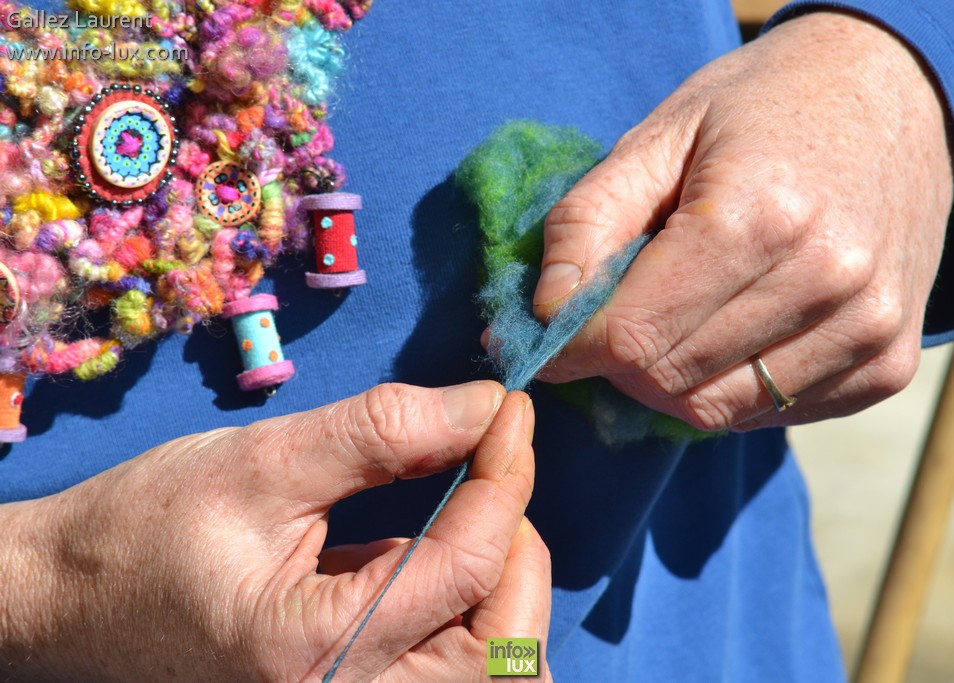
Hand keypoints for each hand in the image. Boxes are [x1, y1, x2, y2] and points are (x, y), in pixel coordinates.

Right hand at [0, 383, 550, 681]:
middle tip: (497, 464)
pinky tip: (444, 537)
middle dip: (518, 546)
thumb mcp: (260, 464)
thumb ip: (379, 433)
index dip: (504, 478)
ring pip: (491, 665)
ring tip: (476, 501)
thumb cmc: (145, 532)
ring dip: (503, 578)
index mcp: (318, 652)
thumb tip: (484, 406)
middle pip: (505, 649)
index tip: (510, 411)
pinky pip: (452, 663)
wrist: (71, 602)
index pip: (464, 568)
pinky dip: (472, 599)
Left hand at [532, 11, 953, 429]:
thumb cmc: (760, 111)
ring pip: (718, 410)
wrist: (895, 98)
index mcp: (759, 214)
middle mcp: (827, 279)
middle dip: (619, 365)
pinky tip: (732, 332)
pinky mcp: (890, 365)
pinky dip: (732, 389)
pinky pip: (775, 414)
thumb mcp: (658, 136)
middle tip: (613, 320)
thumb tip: (544, 315)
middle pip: (671, 380)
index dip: (574, 349)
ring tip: (673, 319)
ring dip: (671, 381)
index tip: (552, 340)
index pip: (633, 335)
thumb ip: (587, 223)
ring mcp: (870, 329)